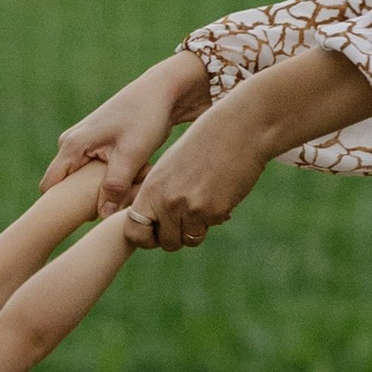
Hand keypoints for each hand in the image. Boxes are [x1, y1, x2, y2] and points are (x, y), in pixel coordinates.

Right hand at [43, 54, 203, 205]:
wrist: (162, 92)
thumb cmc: (145, 117)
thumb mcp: (131, 155)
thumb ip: (114, 186)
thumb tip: (102, 215)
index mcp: (72, 145)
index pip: (50, 186)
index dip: (63, 206)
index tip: (89, 215)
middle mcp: (71, 143)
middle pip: (69, 186)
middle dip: (91, 199)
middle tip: (122, 199)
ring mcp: (84, 143)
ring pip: (86, 180)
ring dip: (106, 189)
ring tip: (133, 184)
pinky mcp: (98, 145)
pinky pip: (97, 172)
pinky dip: (113, 178)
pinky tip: (135, 175)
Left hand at [122, 99, 270, 249]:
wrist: (238, 129)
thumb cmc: (204, 144)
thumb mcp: (170, 166)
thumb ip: (158, 195)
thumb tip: (155, 224)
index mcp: (151, 188)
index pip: (133, 231)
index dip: (145, 238)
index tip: (157, 232)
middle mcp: (167, 201)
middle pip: (165, 242)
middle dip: (176, 236)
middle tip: (187, 219)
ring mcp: (191, 208)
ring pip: (189, 240)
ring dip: (196, 229)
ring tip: (204, 204)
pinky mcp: (214, 211)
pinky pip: (210, 228)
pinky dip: (216, 218)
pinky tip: (222, 195)